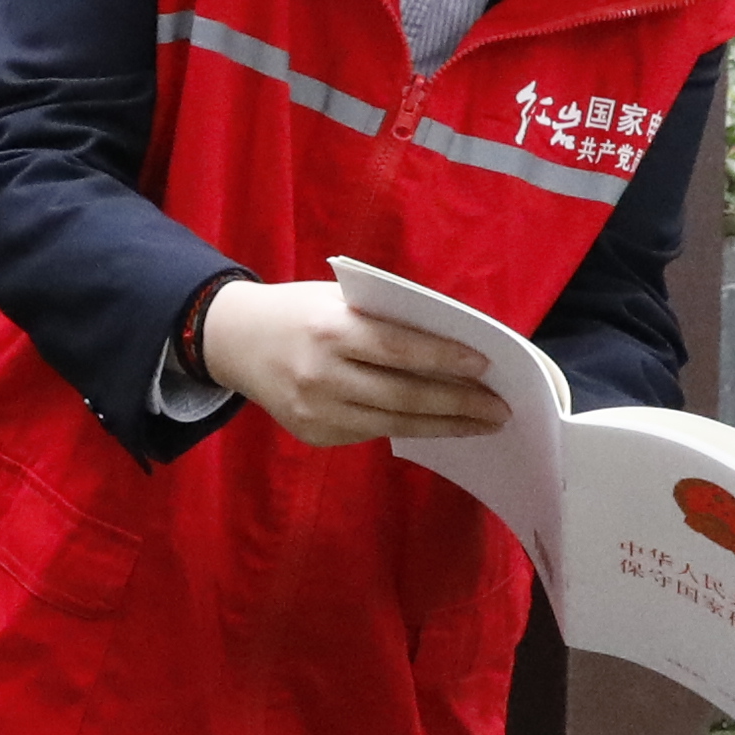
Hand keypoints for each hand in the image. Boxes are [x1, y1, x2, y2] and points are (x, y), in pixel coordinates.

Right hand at [188, 279, 513, 448]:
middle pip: (404, 396)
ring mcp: (315, 411)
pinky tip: (439, 424)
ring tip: (481, 422)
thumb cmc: (301, 311)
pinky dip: (410, 428)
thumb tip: (452, 347)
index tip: (485, 367)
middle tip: (499, 408)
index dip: (445, 360)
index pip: (399, 350)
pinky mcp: (313, 434)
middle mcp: (321, 375)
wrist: (236, 341)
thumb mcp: (339, 300)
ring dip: (444, 424)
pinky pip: (372, 432)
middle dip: (459, 403)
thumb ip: (386, 321)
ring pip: (394, 423)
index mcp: (330, 331)